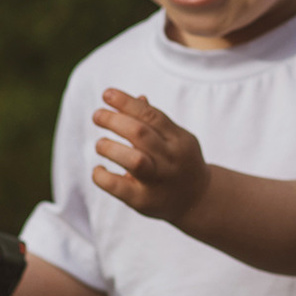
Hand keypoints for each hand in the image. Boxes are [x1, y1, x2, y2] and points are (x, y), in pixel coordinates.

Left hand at [91, 89, 210, 221]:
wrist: (197, 201)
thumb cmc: (179, 163)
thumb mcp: (176, 139)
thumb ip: (157, 122)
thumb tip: (137, 98)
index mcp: (179, 140)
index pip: (152, 115)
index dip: (127, 102)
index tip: (107, 94)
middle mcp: (170, 159)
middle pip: (140, 134)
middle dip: (114, 120)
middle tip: (97, 116)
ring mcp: (158, 181)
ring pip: (134, 160)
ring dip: (110, 147)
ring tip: (100, 144)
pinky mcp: (143, 200)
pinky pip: (118, 187)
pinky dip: (102, 176)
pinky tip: (99, 170)